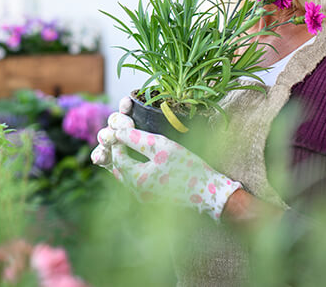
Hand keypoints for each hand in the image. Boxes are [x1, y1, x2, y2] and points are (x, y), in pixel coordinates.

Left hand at [91, 101, 241, 220]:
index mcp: (136, 179)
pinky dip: (135, 169)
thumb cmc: (188, 168)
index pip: (117, 156)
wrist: (208, 191)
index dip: (118, 140)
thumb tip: (118, 132)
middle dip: (121, 150)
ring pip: (126, 176)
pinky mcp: (153, 198)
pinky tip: (144, 158)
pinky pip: (136, 182)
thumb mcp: (163, 147)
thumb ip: (138, 139)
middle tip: (127, 134)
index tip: (124, 127)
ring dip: (127, 160)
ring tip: (134, 143)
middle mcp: (136, 191)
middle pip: (119, 167)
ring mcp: (144, 197)